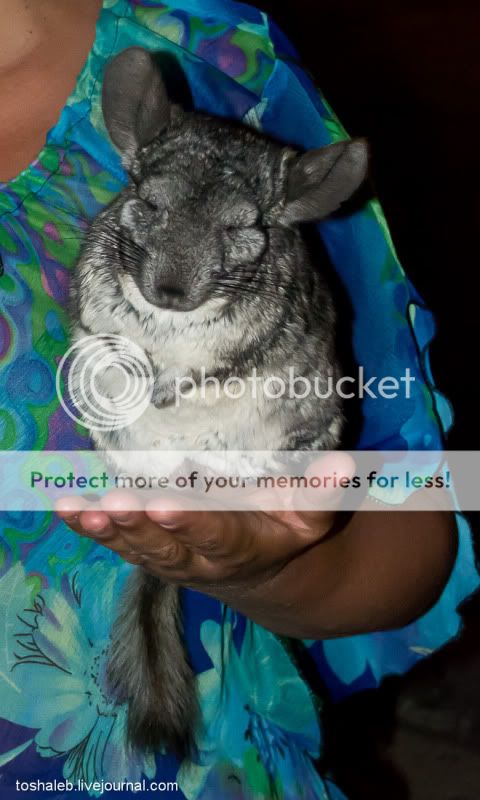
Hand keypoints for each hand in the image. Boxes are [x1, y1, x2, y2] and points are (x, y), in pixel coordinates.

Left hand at [56, 453, 353, 595]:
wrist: (259, 575)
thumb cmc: (284, 533)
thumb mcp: (311, 519)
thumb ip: (321, 494)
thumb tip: (344, 462)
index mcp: (243, 546)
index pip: (217, 535)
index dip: (193, 523)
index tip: (167, 504)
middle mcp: (199, 558)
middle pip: (167, 547)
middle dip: (140, 527)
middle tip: (115, 507)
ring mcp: (169, 558)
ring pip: (136, 548)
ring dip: (108, 531)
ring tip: (82, 512)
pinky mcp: (148, 552)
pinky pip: (118, 543)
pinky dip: (91, 529)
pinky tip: (66, 509)